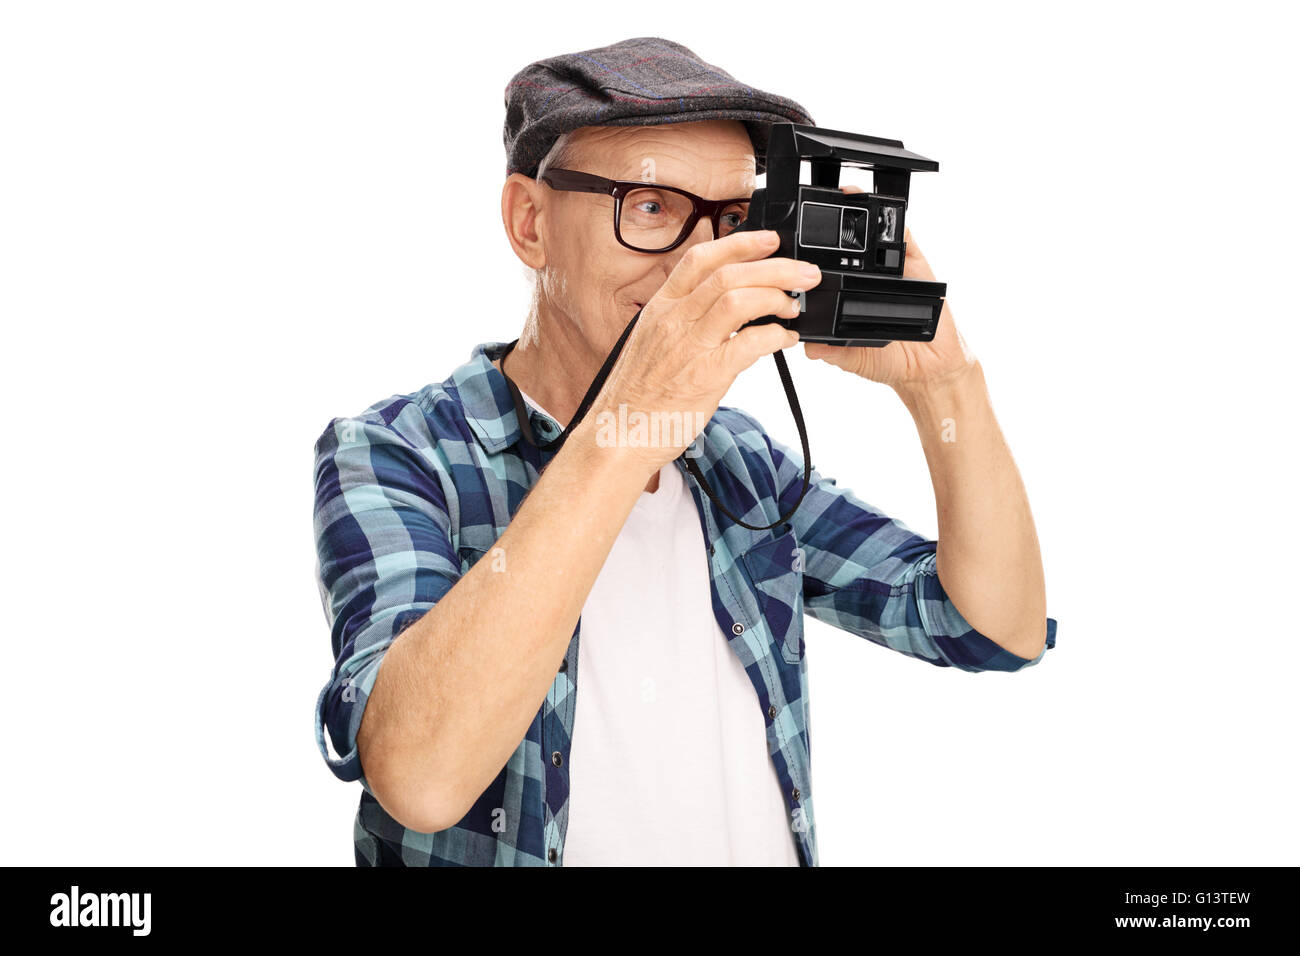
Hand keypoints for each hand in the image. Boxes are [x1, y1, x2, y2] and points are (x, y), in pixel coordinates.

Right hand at [585, 229, 820, 475]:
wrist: (619, 436)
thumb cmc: (637, 397)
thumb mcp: (652, 344)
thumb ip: (684, 321)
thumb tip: (725, 308)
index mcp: (660, 309)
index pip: (700, 260)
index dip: (740, 244)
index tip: (769, 240)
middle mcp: (673, 321)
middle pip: (729, 275)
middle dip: (775, 268)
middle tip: (804, 273)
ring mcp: (688, 347)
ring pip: (739, 300)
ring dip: (777, 297)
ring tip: (793, 306)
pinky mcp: (705, 377)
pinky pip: (748, 344)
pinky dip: (775, 336)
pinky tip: (785, 340)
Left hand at [803, 186, 974, 392]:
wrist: (930, 367)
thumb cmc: (888, 361)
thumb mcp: (855, 359)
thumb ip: (834, 353)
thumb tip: (812, 347)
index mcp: (844, 297)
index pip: (821, 273)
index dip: (806, 260)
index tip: (791, 248)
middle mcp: (864, 279)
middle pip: (844, 247)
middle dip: (830, 227)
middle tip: (814, 213)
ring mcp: (890, 269)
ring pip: (873, 234)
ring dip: (862, 213)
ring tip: (848, 197)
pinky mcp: (915, 264)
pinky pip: (906, 238)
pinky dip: (896, 224)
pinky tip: (887, 215)